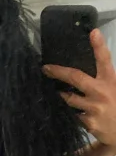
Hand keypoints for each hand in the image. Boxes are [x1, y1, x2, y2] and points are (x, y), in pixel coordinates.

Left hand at [44, 30, 115, 145]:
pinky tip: (66, 112)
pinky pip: (73, 115)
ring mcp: (94, 108)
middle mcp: (101, 92)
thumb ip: (104, 78)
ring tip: (55, 91)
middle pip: (76, 78)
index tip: (93, 33)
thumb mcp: (115, 87)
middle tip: (46, 68)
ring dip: (61, 95)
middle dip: (59, 72)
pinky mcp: (88, 123)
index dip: (99, 46)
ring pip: (70, 99)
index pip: (105, 59)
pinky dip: (70, 112)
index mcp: (111, 80)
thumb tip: (83, 74)